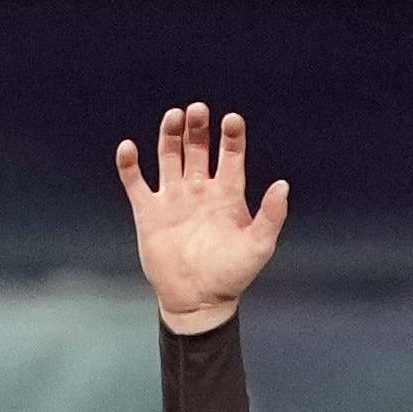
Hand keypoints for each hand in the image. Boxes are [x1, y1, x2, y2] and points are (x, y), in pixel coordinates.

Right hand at [118, 102, 286, 333]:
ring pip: (169, 155)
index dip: (231, 136)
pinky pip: (135, 181)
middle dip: (198, 128)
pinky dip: (129, 163)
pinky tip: (129, 148)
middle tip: (197, 111)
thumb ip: (271, 215)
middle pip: (198, 148)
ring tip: (174, 116)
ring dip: (170, 135)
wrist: (197, 301)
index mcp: (228, 194)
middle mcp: (200, 190)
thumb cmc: (232, 276)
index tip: (231, 120)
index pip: (231, 155)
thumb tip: (283, 185)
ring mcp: (173, 198)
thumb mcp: (259, 246)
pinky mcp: (148, 211)